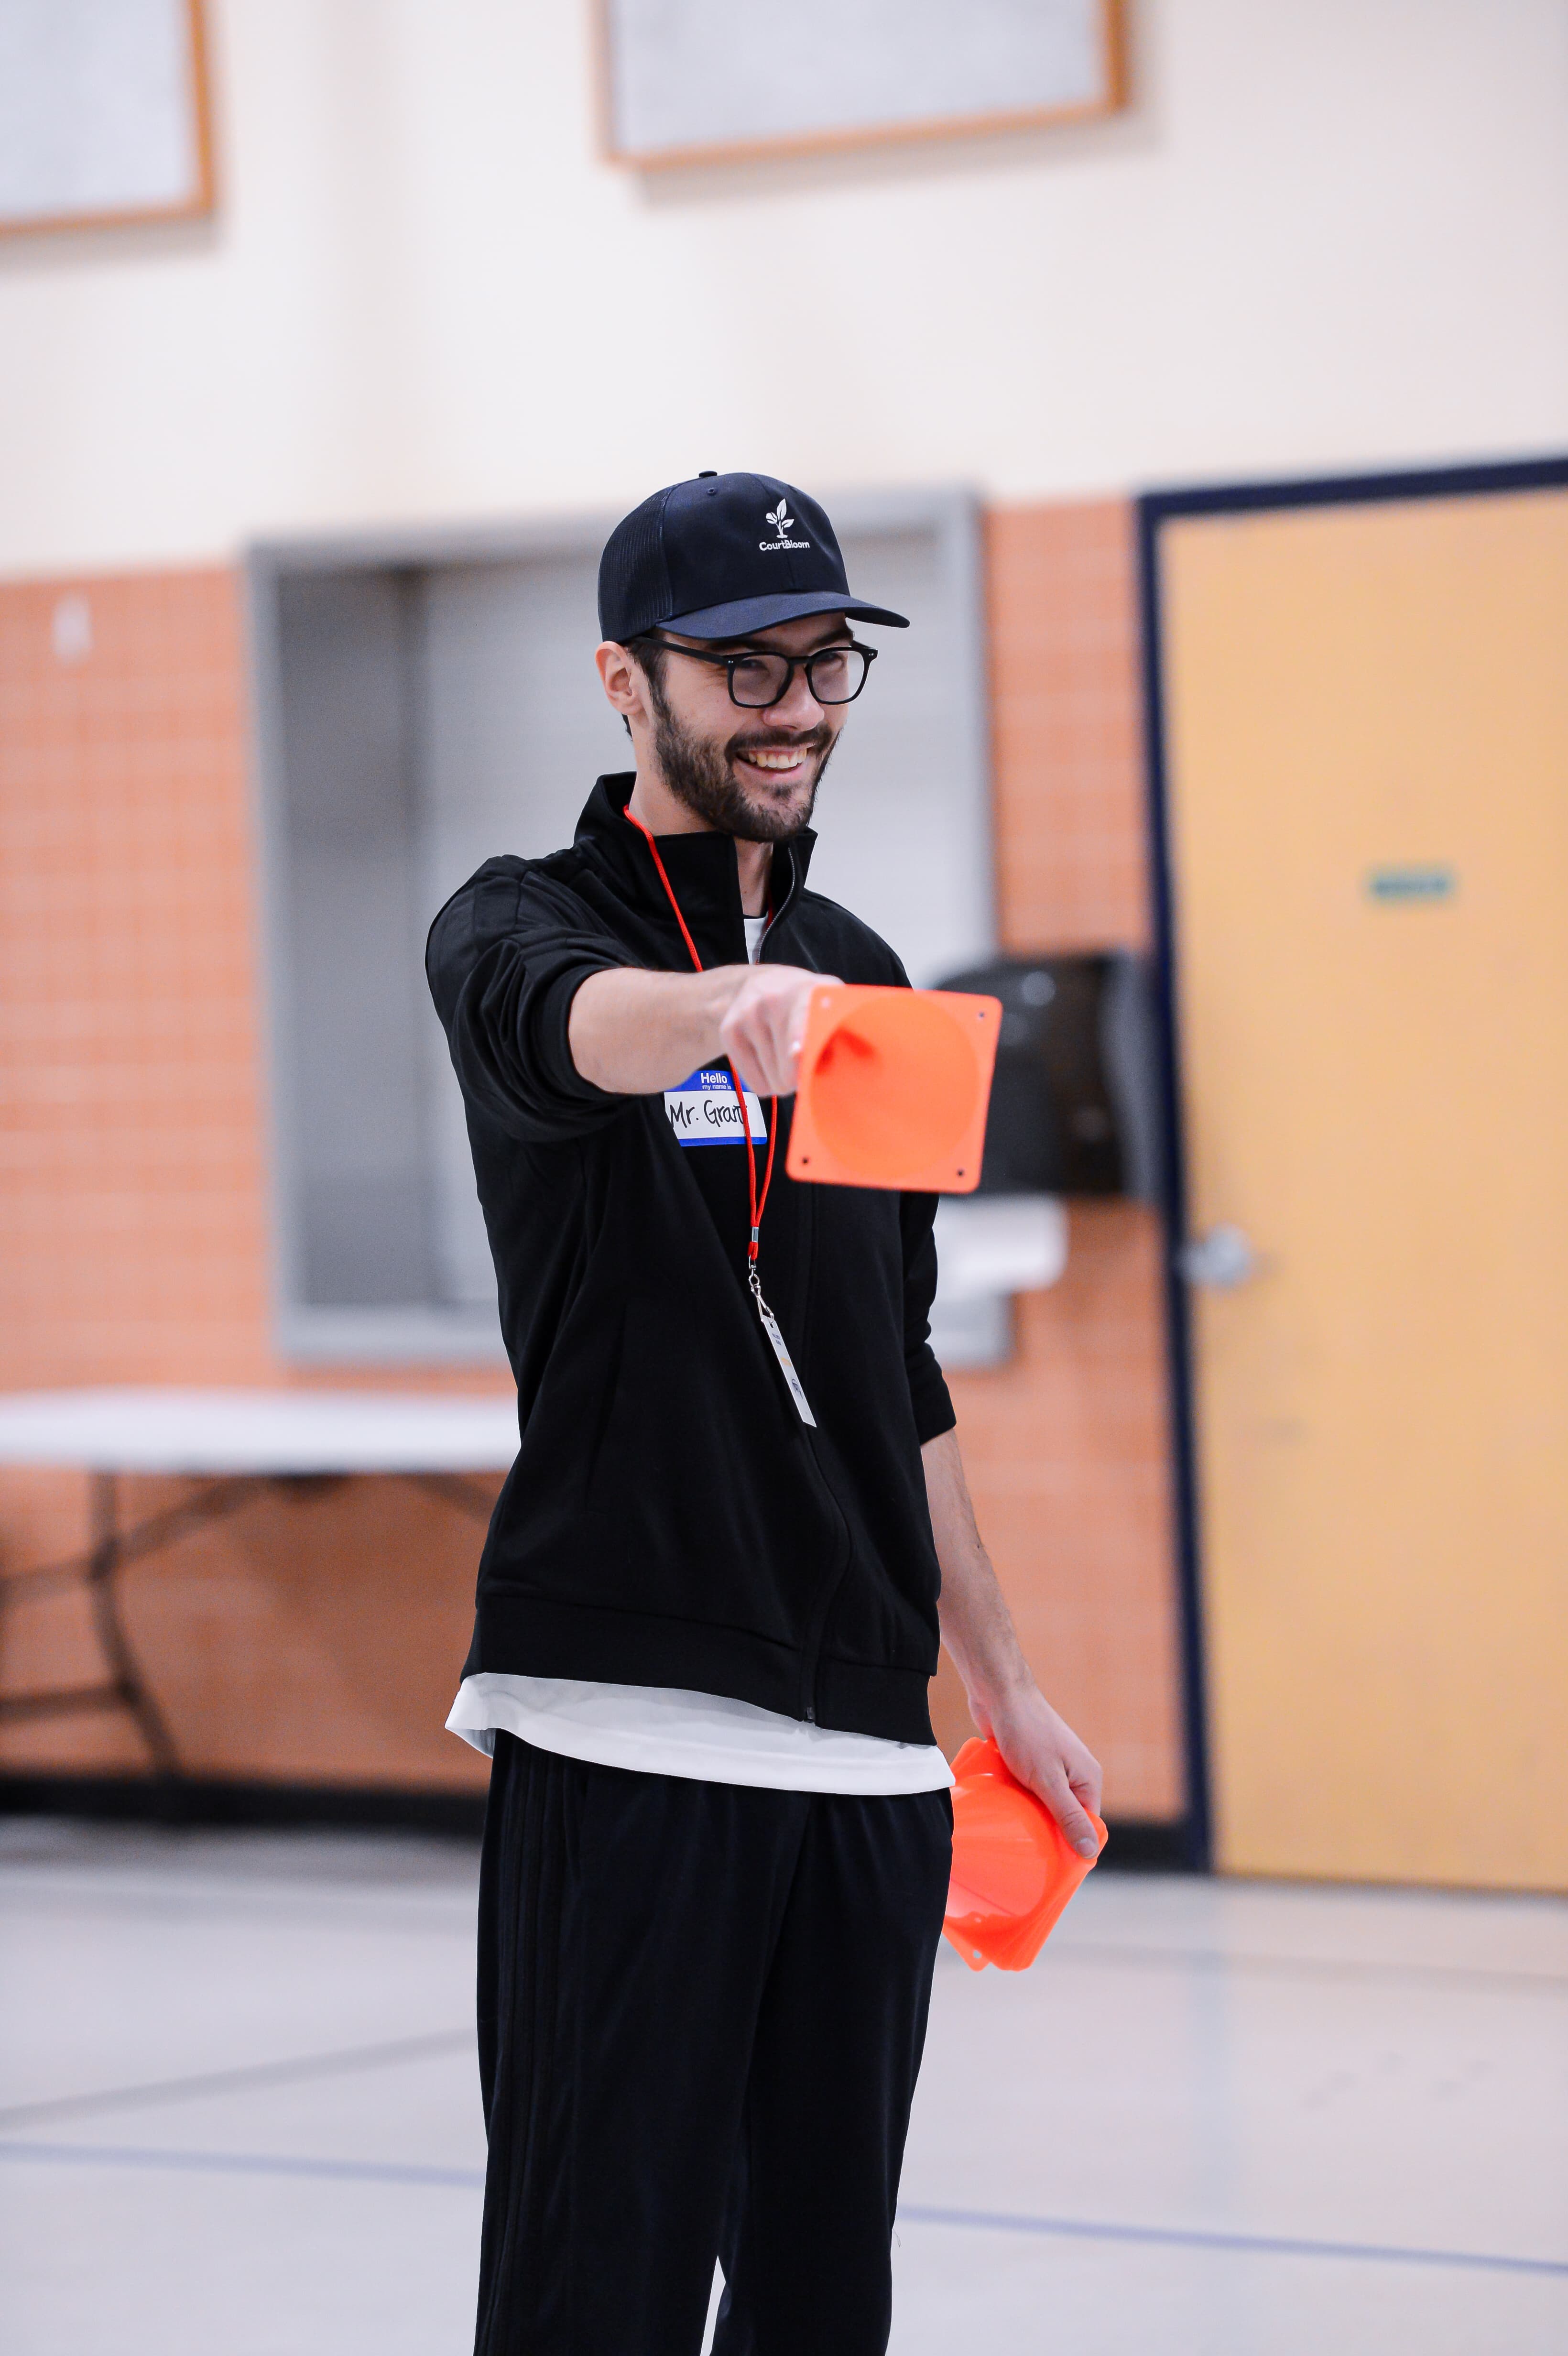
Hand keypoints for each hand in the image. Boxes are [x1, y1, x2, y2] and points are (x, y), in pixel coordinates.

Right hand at [719, 965, 837, 1098]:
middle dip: (803, 1075)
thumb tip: (864, 1058)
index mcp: (806, 990)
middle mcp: (772, 999)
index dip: (800, 1037)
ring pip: (775, 1081)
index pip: (802, 1016)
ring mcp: (747, 1016)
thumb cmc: (805, 1004)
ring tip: (787, 1056)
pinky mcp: (729, 1032)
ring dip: (785, 1080)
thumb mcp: (830, 1005)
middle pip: (790, 1068)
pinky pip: (757, 1084)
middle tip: (807, 1059)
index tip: (798, 1053)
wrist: (754, 985)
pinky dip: (766, 1081)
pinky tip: (768, 1059)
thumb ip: (846, 1031)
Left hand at [974, 1682, 1103, 1859]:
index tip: (1051, 1866)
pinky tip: (1005, 1810)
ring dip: (1031, 1817)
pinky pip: (1029, 1792)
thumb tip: (1090, 1852)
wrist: (999, 1694)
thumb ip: (1068, 1816)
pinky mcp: (1031, 1762)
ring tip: (1013, 1832)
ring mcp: (1052, 1767)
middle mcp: (1074, 1774)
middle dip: (1048, 1833)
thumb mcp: (1048, 1781)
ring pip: (1044, 1805)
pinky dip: (1019, 1801)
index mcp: (1088, 1779)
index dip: (1072, 1846)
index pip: (1087, 1825)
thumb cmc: (1026, 1733)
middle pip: (1065, 1817)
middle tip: (1027, 1853)